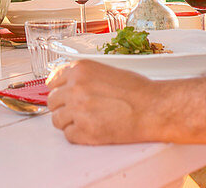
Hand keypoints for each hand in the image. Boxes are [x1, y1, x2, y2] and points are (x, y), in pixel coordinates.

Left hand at [47, 60, 167, 144]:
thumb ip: (84, 77)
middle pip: (52, 101)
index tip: (62, 96)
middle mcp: (75, 87)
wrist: (154, 108)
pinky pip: (69, 135)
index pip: (52, 80)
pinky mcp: (84, 130)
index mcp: (80, 69)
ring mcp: (77, 109)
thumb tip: (70, 85)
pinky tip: (93, 130)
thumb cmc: (138, 91)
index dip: (58, 90)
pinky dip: (78, 136)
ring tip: (87, 121)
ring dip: (69, 122)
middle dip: (63, 107)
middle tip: (77, 111)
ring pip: (57, 120)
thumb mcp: (107, 71)